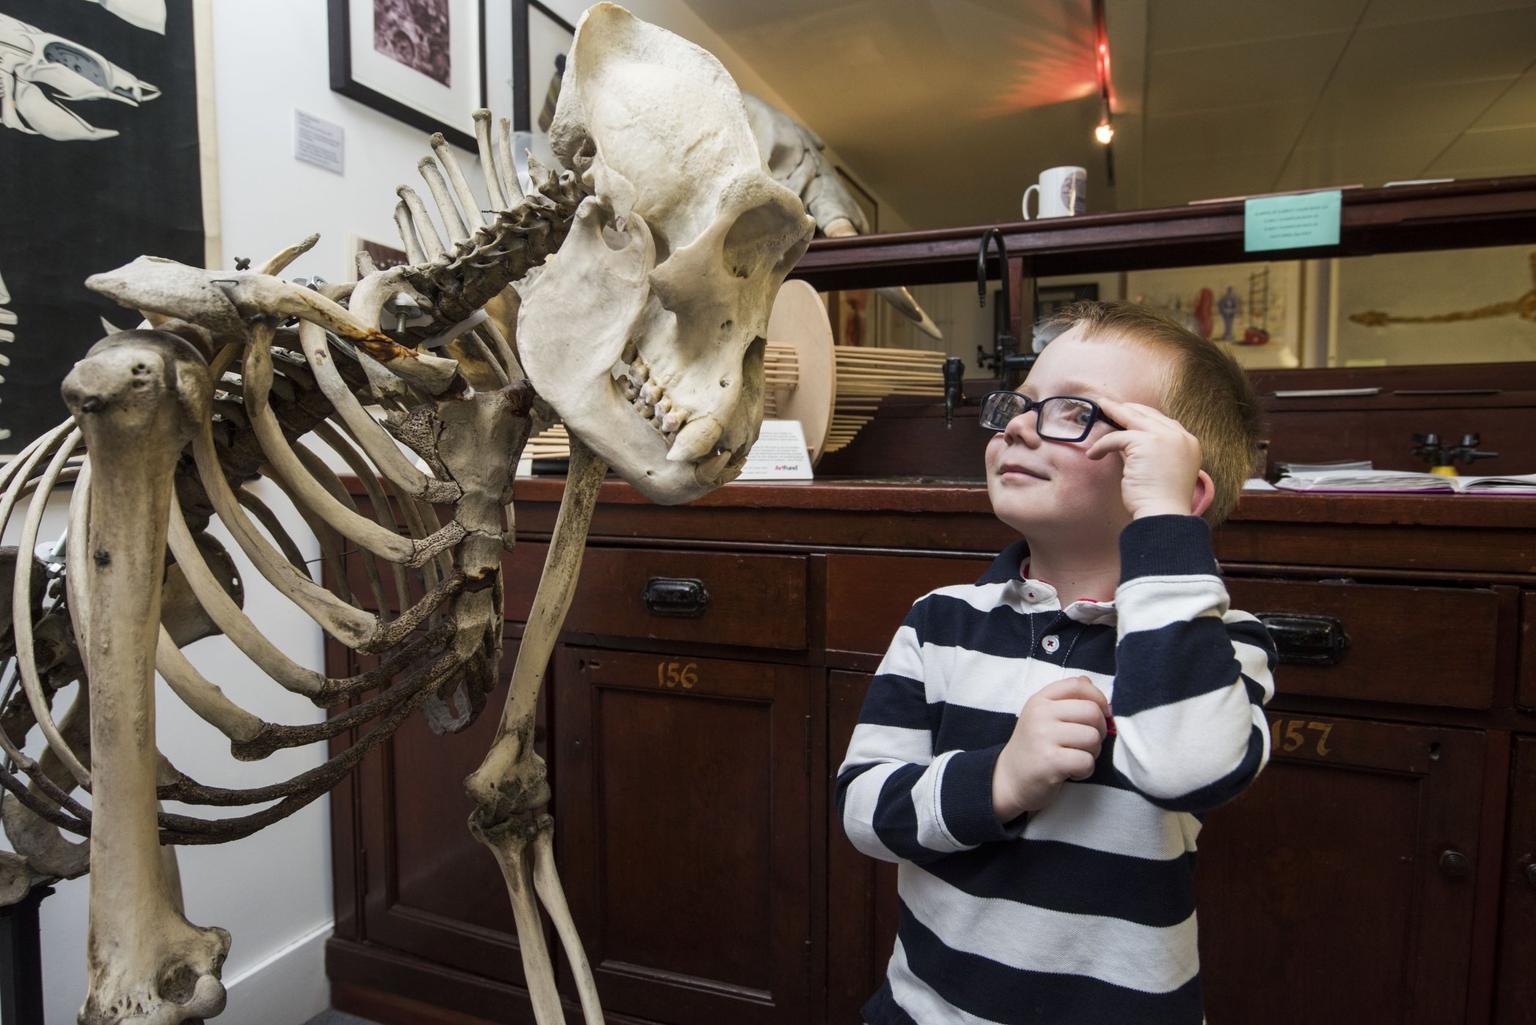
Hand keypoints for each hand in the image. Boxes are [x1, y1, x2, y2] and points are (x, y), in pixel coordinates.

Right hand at [992, 676, 1109, 820]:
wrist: (1009, 780)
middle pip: (1092, 712)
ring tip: (1076, 757)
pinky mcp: (1050, 761)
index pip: (1078, 685)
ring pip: (1093, 738)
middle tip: (1086, 743)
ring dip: (1092, 753)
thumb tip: (1094, 688)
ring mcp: (1043, 737)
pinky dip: (1085, 771)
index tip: (1102, 714)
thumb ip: (1066, 699)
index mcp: (1040, 700)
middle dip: (1099, 730)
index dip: (1099, 698)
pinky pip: (1086, 761)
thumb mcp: (1042, 716)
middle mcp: (1040, 714)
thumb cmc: (1034, 747)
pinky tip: (1072, 772)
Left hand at [1084, 398, 1207, 518]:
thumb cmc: (1160, 501)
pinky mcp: (1146, 443)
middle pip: (1148, 414)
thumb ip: (1146, 452)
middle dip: (1126, 409)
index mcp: (1189, 443)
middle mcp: (1180, 436)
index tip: (1128, 412)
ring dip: (1113, 414)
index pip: (1163, 421)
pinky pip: (1117, 437)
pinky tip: (1094, 454)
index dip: (1143, 415)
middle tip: (1108, 404)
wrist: (1164, 516)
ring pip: (1132, 418)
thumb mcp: (1159, 469)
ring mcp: (1165, 437)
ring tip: (1100, 410)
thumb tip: (1123, 440)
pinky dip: (1102, 445)